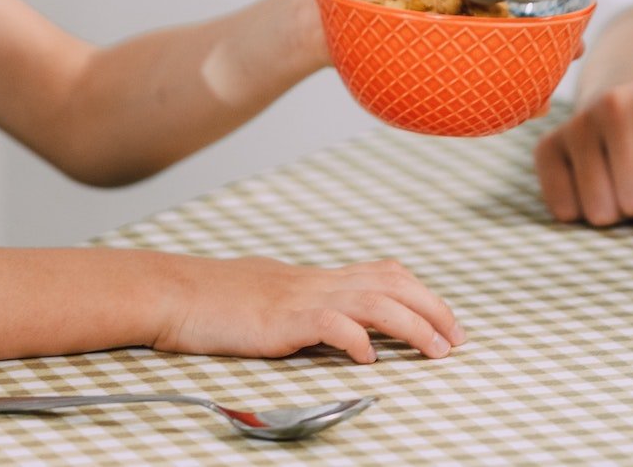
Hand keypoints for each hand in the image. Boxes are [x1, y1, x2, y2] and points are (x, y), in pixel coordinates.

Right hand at [150, 255, 465, 363]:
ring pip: (374, 301)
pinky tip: (370, 359)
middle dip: (433, 309)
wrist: (174, 294)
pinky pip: (330, 324)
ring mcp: (300, 298)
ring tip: (435, 351)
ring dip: (413, 326)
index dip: (421, 293)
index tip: (446, 320)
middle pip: (392, 283)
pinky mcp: (281, 320)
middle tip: (457, 339)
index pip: (384, 273)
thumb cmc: (217, 301)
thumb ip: (306, 307)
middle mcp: (317, 283)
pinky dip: (358, 339)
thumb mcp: (272, 298)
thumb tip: (333, 325)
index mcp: (317, 279)